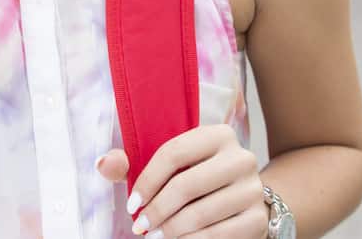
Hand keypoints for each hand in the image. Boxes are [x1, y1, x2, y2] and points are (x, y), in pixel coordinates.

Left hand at [96, 124, 266, 236]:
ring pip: (200, 213)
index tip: (131, 204)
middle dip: (156, 211)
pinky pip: (218, 235)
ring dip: (170, 231)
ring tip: (153, 237)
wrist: (247, 196)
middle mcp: (240, 157)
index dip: (147, 180)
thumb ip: (134, 162)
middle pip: (186, 185)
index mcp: (218, 134)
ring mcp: (252, 188)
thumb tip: (103, 165)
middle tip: (139, 227)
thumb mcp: (175, 163)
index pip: (174, 153)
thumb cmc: (200, 176)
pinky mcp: (258, 218)